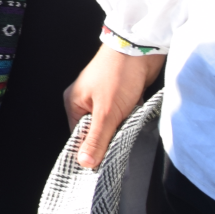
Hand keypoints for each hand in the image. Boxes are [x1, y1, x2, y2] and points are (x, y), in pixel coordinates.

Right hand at [65, 47, 164, 167]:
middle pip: (95, 132)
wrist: (140, 50)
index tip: (103, 163)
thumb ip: (97, 140)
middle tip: (119, 141)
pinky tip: (134, 116)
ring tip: (128, 124)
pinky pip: (121, 116)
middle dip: (109, 138)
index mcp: (74, 103)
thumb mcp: (107, 113)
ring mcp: (102, 97)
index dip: (91, 151)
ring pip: (110, 125)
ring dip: (121, 127)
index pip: (79, 138)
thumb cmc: (118, 75)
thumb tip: (84, 163)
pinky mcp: (118, 96)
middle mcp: (85, 100)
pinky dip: (128, 119)